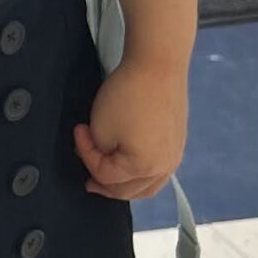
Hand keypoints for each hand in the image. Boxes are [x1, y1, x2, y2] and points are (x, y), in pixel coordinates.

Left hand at [74, 60, 188, 202]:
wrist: (158, 66)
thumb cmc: (126, 97)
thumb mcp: (101, 128)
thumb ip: (97, 152)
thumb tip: (100, 156)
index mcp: (143, 168)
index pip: (106, 175)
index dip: (86, 155)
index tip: (79, 132)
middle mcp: (164, 168)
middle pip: (129, 191)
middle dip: (105, 184)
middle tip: (88, 178)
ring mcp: (175, 157)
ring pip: (148, 187)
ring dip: (125, 187)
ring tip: (108, 181)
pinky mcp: (179, 144)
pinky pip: (159, 173)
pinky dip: (142, 177)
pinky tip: (132, 169)